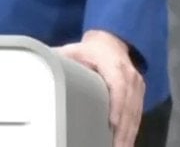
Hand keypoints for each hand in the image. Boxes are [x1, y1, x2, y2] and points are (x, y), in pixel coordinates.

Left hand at [57, 30, 144, 146]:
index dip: (117, 104)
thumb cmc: (89, 51)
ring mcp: (136, 85)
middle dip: (123, 128)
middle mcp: (129, 74)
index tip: (112, 123)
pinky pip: (137, 115)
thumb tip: (40, 73)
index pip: (119, 84)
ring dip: (128, 134)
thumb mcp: (72, 52)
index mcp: (113, 63)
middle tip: (116, 146)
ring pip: (135, 112)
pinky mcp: (139, 94)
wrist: (111, 43)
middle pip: (129, 104)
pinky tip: (126, 143)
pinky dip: (132, 131)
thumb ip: (58, 62)